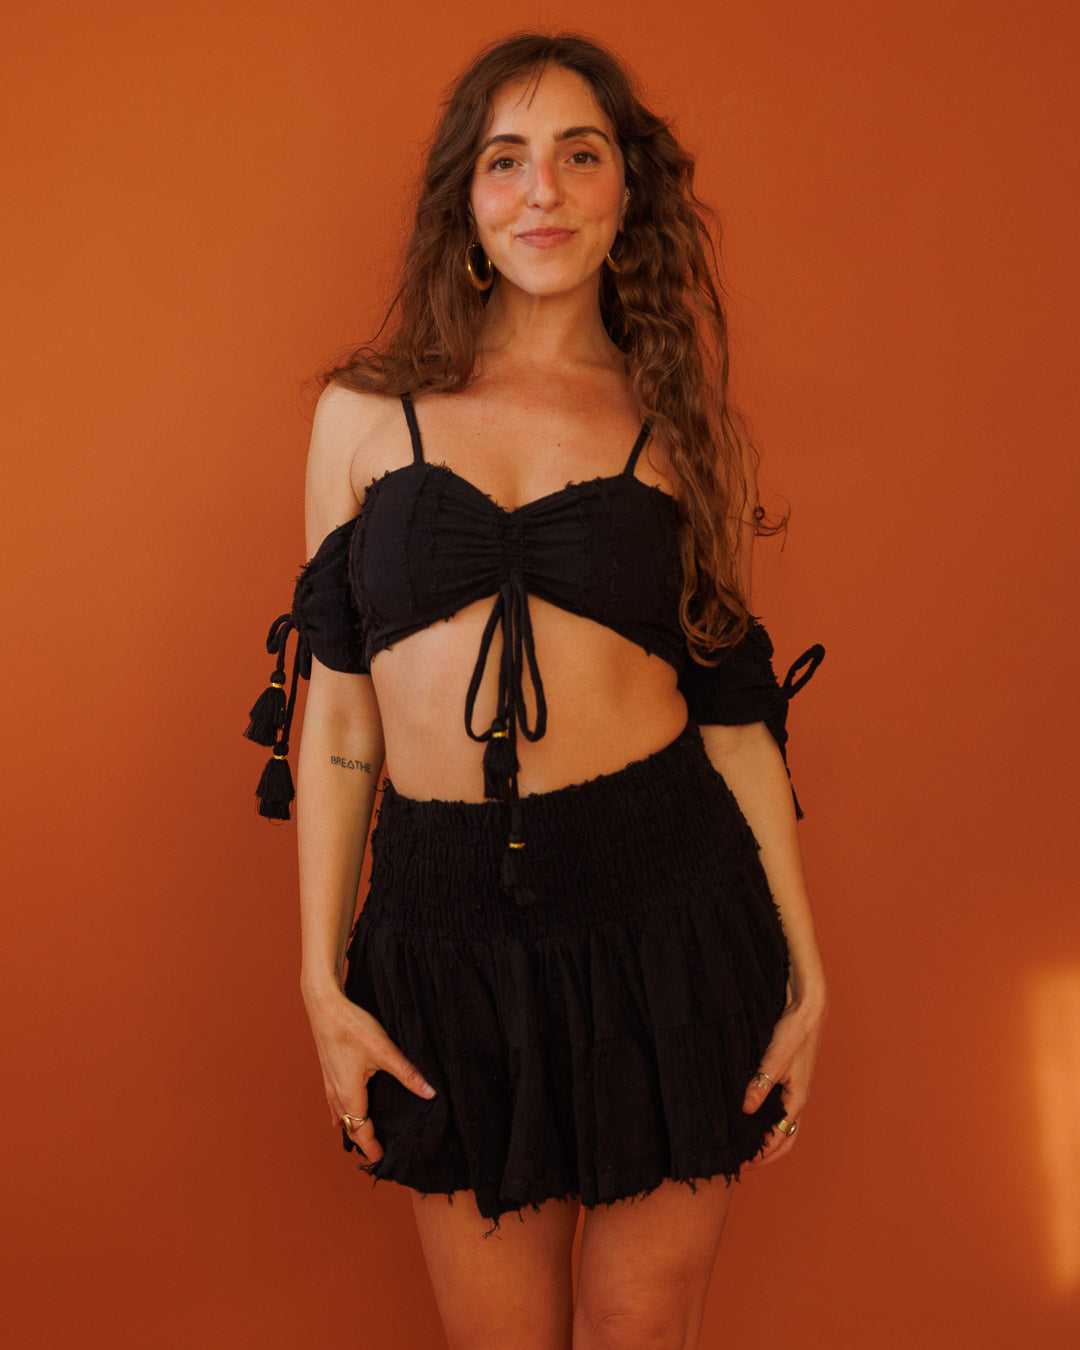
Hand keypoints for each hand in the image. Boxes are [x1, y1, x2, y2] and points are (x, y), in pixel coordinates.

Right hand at [305, 989, 435, 1162]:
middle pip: (349, 1126)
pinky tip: (341, 1114)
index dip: (372, 1146)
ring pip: (340, 1115)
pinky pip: (333, 1103)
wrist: (324, 1007)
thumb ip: (407, 1073)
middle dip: (363, 1139)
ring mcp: (328, 1083)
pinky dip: (342, 1113)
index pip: (361, 1130)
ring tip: (366, 1134)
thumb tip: (430, 1093)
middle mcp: (336, 1093)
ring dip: (353, 1126)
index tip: (382, 1159)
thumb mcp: (384, 1051)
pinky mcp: (327, 1072)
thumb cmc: (352, 1027)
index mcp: (349, 1094)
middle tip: (378, 1151)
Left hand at [740, 985, 826, 1169]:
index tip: (740, 1165)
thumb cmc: (794, 1032)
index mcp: (797, 1100)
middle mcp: (797, 1100)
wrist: (807, 1010)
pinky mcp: (787, 1080)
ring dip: (766, 1139)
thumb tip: (746, 1110)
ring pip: (781, 1126)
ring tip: (743, 1145)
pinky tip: (747, 1116)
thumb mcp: (775, 1059)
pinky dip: (765, 1121)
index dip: (762, 1155)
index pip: (780, 1140)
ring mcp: (793, 1091)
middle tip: (740, 1164)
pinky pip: (777, 1109)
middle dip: (765, 1155)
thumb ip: (761, 1084)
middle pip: (784, 1139)